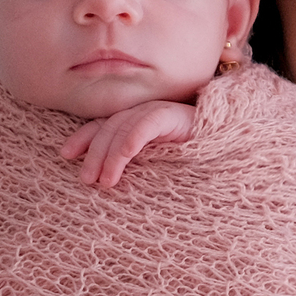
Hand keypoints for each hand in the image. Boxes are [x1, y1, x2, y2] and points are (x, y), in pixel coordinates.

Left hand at [61, 100, 197, 185]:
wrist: (229, 148)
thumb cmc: (193, 163)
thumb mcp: (157, 166)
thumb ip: (136, 166)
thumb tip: (105, 183)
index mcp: (137, 121)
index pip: (103, 125)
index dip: (83, 138)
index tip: (66, 155)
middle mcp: (145, 113)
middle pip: (109, 127)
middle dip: (93, 152)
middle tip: (85, 179)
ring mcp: (159, 112)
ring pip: (123, 127)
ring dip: (110, 155)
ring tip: (104, 182)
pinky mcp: (175, 116)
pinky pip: (146, 125)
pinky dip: (131, 141)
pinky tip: (124, 159)